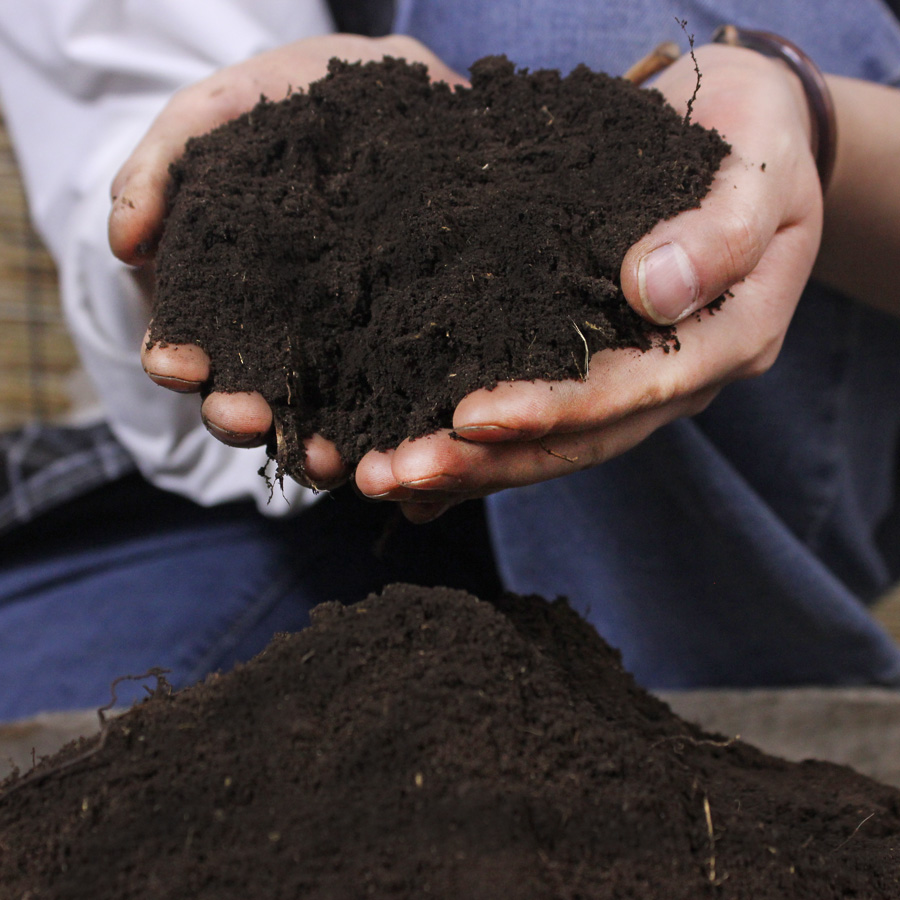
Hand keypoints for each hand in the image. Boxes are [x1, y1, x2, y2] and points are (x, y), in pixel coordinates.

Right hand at [111, 34, 465, 489]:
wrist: (385, 100)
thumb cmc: (288, 103)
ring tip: (325, 454)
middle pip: (242, 396)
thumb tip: (125, 242)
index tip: (178, 362)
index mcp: (216, 294)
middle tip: (250, 417)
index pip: (181, 345)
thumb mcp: (218, 114)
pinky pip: (386, 403)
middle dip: (238, 415)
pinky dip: (383, 430)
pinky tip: (392, 441)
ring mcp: (333, 349)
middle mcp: (269, 334)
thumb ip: (162, 167)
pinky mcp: (394, 350)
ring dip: (309, 444)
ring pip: (313, 416)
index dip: (172, 359)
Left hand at [353, 43, 824, 521]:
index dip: (552, 410)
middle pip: (577, 439)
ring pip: (547, 440)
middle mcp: (673, 379)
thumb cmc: (754, 142)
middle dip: (483, 462)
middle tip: (394, 473)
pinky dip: (475, 449)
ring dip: (464, 465)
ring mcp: (632, 378)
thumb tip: (652, 288)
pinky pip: (535, 416)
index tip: (471, 419)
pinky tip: (413, 478)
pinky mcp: (593, 361)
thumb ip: (723, 233)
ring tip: (381, 476)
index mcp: (724, 343)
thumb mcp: (760, 172)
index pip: (633, 392)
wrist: (741, 133)